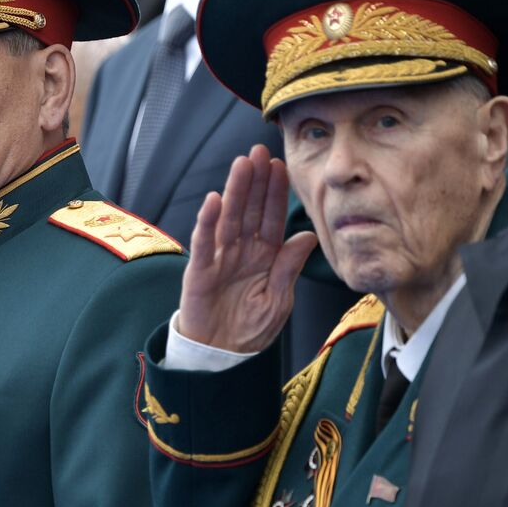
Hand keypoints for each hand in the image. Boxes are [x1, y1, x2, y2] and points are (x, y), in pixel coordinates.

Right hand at [178, 145, 316, 352]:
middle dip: (254, 180)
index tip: (280, 166)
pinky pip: (204, 243)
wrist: (222, 355)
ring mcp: (220, 258)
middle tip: (258, 151)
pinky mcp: (200, 271)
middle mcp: (242, 250)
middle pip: (249, 209)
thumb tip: (307, 237)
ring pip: (228, 218)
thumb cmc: (250, 328)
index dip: (275, 192)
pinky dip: (207, 222)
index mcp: (265, 255)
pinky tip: (213, 201)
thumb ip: (288, 268)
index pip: (271, 217)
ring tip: (240, 165)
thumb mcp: (278, 300)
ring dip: (234, 191)